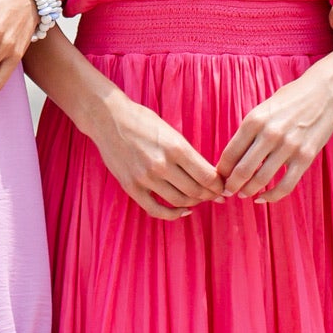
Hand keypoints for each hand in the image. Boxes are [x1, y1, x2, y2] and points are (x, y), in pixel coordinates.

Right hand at [89, 96, 223, 220]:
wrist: (108, 118)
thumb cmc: (143, 121)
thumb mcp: (172, 132)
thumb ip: (189, 155)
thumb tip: (209, 175)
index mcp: (176, 148)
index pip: (208, 176)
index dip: (220, 186)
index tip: (224, 187)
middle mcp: (162, 164)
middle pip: (197, 191)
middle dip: (211, 195)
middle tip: (215, 195)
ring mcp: (145, 178)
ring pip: (180, 201)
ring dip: (194, 203)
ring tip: (199, 199)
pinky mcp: (131, 187)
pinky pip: (156, 210)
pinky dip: (172, 214)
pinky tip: (182, 211)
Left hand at [215, 53, 332, 201]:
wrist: (324, 92)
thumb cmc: (289, 100)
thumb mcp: (262, 109)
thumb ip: (248, 132)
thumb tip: (232, 159)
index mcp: (254, 120)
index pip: (230, 154)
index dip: (221, 171)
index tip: (218, 178)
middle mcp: (269, 134)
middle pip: (242, 170)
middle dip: (231, 185)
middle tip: (227, 191)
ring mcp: (289, 147)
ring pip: (261, 180)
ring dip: (248, 191)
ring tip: (244, 194)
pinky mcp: (306, 157)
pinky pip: (285, 185)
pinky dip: (272, 196)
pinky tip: (264, 198)